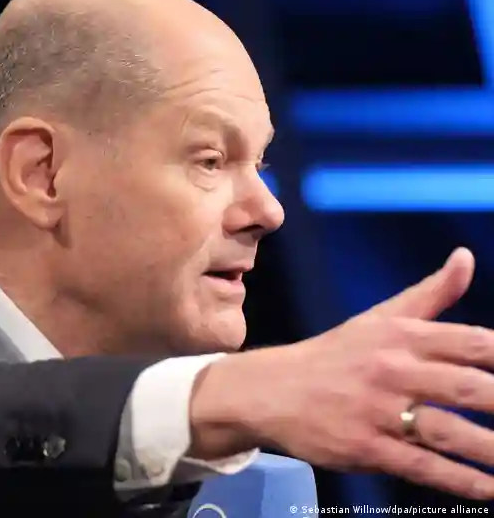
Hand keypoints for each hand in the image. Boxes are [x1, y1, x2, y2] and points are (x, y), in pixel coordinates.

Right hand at [191, 248, 493, 498]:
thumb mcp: (379, 317)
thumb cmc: (335, 353)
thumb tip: (466, 256)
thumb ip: (430, 292)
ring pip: (451, 433)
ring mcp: (379, 410)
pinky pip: (422, 466)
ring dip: (492, 451)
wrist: (274, 388)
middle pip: (470, 388)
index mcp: (401, 334)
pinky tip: (487, 488)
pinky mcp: (365, 446)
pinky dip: (461, 481)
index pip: (473, 343)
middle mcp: (393, 368)